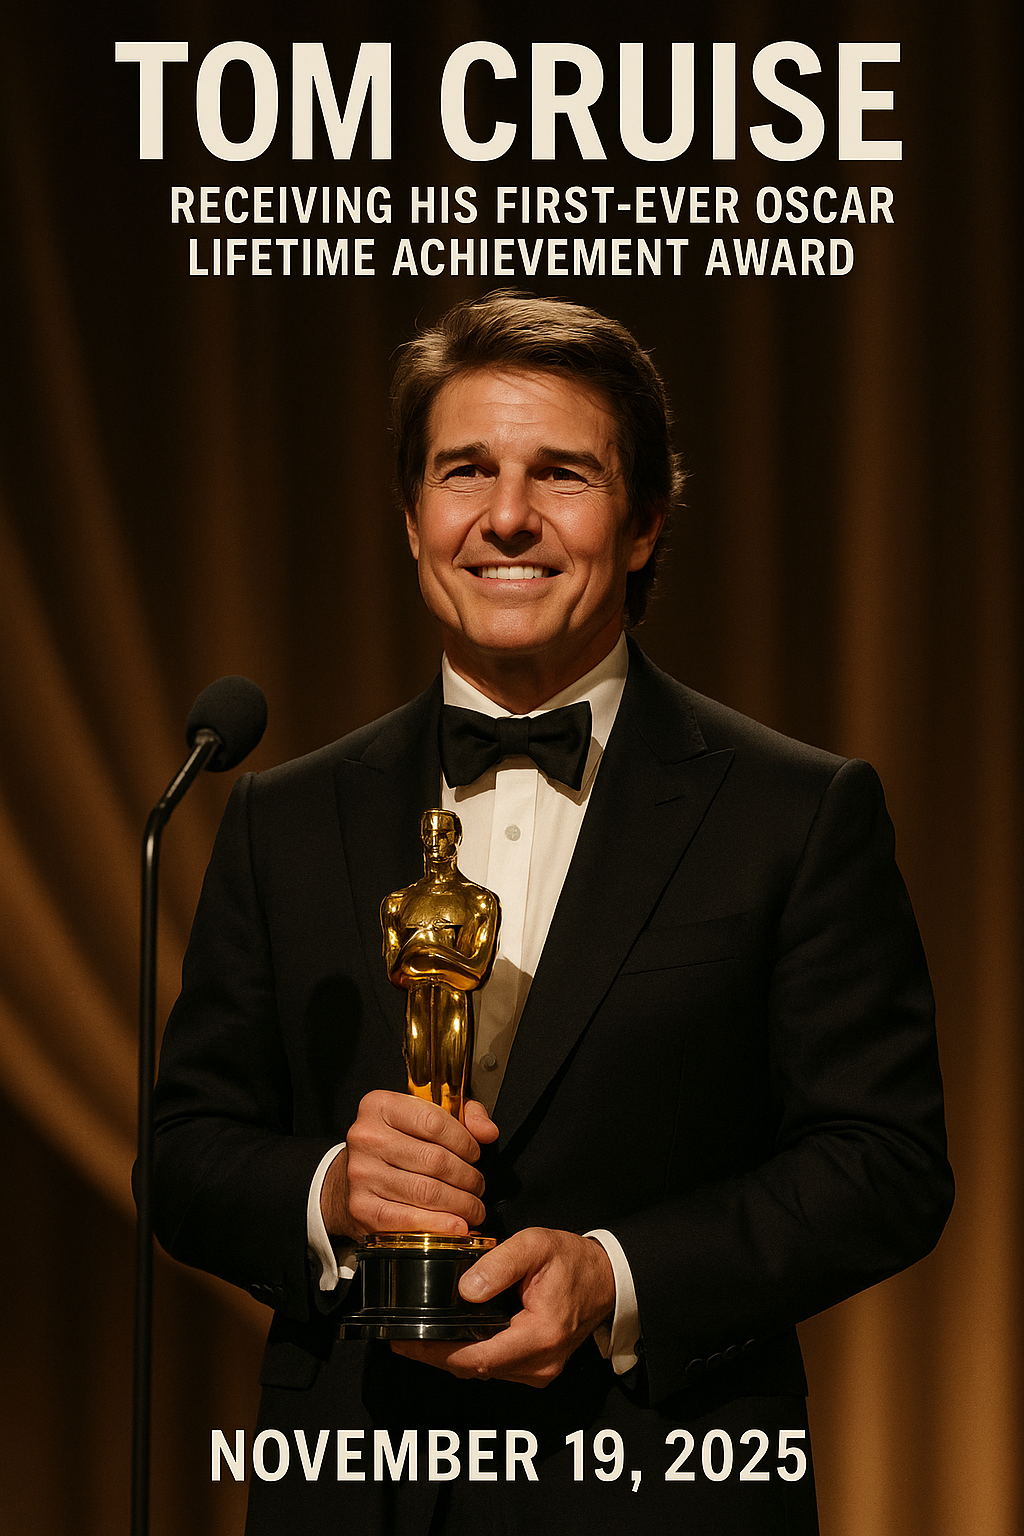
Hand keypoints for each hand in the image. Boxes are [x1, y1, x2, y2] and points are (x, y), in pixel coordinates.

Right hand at [321, 1091, 497, 1238]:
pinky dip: (439, 1225)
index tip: (476, 1154)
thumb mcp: (422, 1116)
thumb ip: (461, 1115)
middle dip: (468, 1177)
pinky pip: (409, 1220)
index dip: (465, 1141)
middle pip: (435, 1160)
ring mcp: (362, 1174)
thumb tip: (488, 1131)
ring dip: (461, 1204)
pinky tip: (456, 1225)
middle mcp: (366, 1137)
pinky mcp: (362, 1208)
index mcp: (380, 1106)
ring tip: (472, 1207)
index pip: (434, 1122)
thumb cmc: (393, 1145)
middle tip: (478, 1186)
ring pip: (427, 1192)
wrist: (347, 1179)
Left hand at [391, 1227, 615, 1387]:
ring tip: (414, 1338)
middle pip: (474, 1369)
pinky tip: (446, 1339)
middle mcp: (539, 1364)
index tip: (406, 1341)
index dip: (437, 1353)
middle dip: (434, 1356)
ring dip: (448, 1358)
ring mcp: (538, 1371)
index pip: (477, 1358)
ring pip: (481, 1372)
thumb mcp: (535, 1246)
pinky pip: (493, 1367)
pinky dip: (467, 1355)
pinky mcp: (534, 1368)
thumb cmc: (572, 1261)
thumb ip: (499, 1264)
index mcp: (539, 1336)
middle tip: (399, 1340)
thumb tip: (464, 1290)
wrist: (605, 1279)